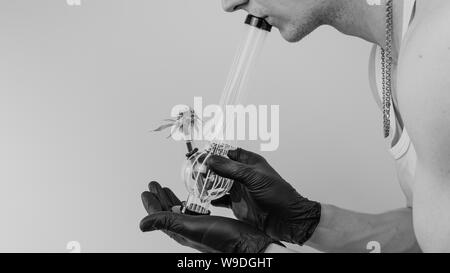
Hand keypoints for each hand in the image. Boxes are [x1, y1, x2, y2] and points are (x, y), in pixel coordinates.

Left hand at [139, 181, 279, 252]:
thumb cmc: (223, 239)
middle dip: (161, 198)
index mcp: (181, 232)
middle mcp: (188, 230)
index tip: (146, 191)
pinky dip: (189, 202)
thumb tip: (142, 224)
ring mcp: (199, 228)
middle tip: (154, 185)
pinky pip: (194, 212)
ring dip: (173, 199)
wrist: (249, 244)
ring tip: (167, 188)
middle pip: (168, 212)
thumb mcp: (191, 227)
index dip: (151, 204)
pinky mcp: (211, 224)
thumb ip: (167, 222)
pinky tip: (193, 199)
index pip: (160, 217)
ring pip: (181, 211)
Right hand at [206, 148, 320, 244]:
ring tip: (196, 182)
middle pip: (221, 168)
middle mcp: (243, 175)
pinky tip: (204, 197)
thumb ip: (231, 168)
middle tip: (195, 170)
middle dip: (208, 168)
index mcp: (250, 163)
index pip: (229, 153)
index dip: (216, 152)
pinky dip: (211, 198)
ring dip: (208, 183)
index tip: (202, 154)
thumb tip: (211, 160)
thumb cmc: (278, 194)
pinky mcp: (237, 204)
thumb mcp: (253, 177)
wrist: (286, 220)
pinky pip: (220, 199)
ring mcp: (239, 190)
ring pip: (218, 184)